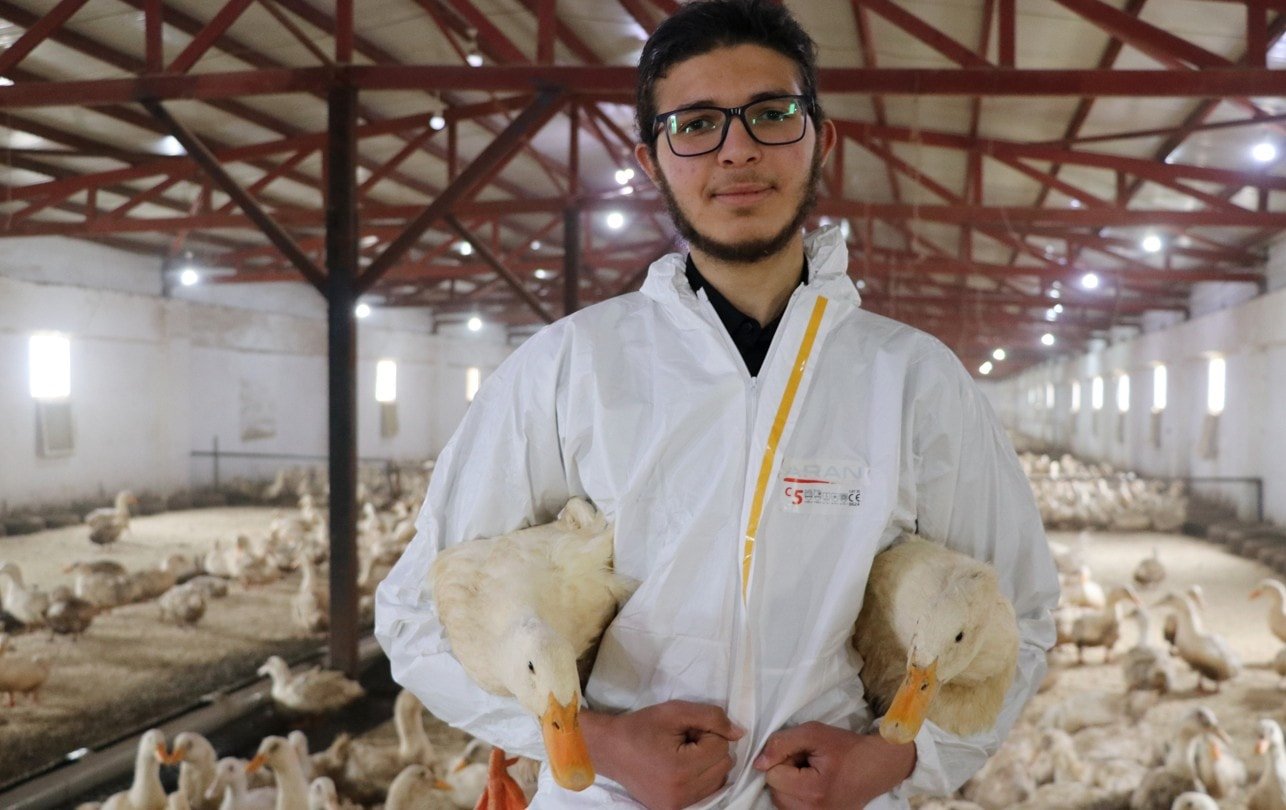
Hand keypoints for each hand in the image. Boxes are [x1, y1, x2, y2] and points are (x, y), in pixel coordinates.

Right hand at [581, 700, 744, 809]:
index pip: (721, 746)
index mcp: (681, 769)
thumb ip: (711, 717)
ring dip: (708, 763)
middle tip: (685, 740)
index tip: (686, 729)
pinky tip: (683, 768)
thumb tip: (740, 733)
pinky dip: (702, 777)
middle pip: (724, 764)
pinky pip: (707, 792)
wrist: (610, 750)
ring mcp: (678, 805)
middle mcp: (682, 793)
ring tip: (683, 754)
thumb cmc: (641, 727)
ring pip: (719, 779)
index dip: (707, 731)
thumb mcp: (675, 712)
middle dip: (710, 747)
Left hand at [753, 722, 915, 808]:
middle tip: (807, 762)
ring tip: (810, 773)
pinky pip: (791, 808)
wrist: (876, 765)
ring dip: (788, 784)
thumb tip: (758, 763)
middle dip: (784, 772)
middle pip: (774, 791)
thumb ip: (782, 743)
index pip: (772, 776)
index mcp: (813, 790)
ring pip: (780, 801)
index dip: (782, 759)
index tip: (802, 753)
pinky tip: (811, 785)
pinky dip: (795, 795)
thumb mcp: (813, 733)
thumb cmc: (846, 747)